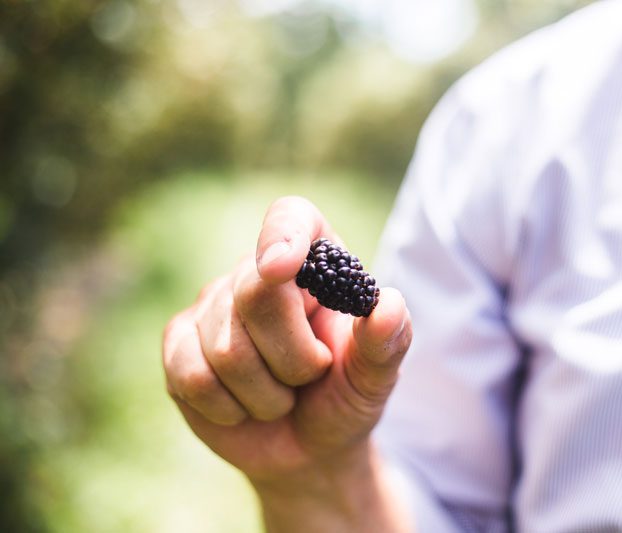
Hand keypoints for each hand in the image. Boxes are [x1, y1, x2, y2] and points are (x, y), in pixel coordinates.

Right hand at [162, 196, 412, 529]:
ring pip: (226, 348)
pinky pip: (194, 377)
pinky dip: (230, 409)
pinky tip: (244, 408)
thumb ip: (387, 341)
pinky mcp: (179, 345)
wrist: (307, 450)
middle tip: (311, 375)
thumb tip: (388, 305)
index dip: (283, 235)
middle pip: (256, 294)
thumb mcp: (375, 377)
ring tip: (281, 396)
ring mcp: (212, 306)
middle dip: (294, 358)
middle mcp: (255, 273)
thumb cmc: (345, 397)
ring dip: (267, 393)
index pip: (291, 217)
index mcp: (314, 262)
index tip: (283, 268)